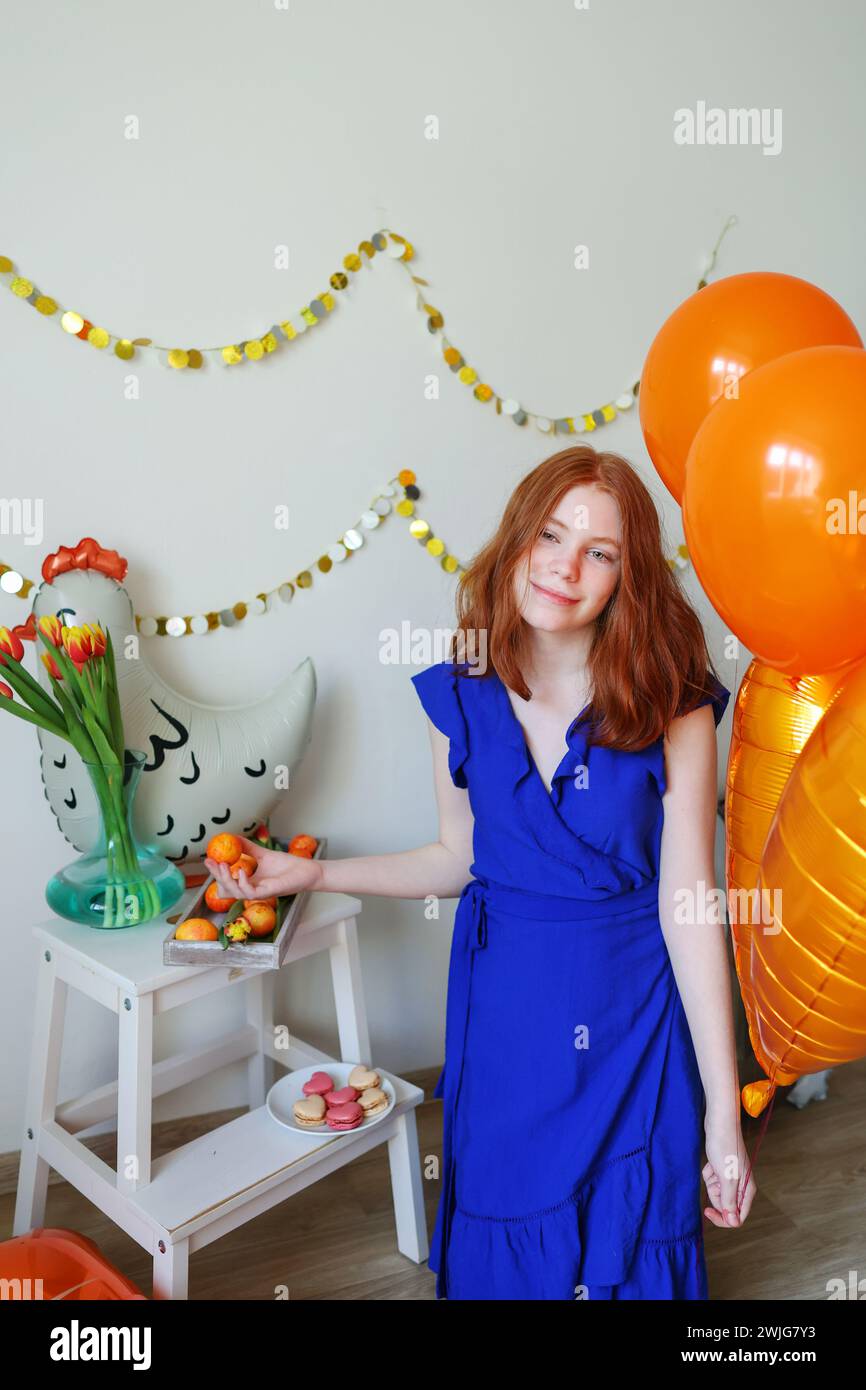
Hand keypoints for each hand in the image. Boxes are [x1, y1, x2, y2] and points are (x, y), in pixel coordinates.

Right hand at [204, 836, 322, 900]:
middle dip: (217, 876)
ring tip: (223, 865)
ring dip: (227, 879)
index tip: (208, 859)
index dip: (216, 872)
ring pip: (236, 892)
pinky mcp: (268, 893)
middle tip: (211, 862)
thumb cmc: (287, 865)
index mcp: (249, 882)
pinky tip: (241, 870)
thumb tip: (233, 837)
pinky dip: (243, 882)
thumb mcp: (263, 854)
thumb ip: (248, 848)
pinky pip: (250, 892)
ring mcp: (259, 893)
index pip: (228, 880)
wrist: (306, 870)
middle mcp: (252, 890)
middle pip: (227, 888)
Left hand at [702, 1112, 756, 1228]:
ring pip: (717, 1192)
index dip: (723, 1218)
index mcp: (747, 1190)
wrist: (719, 1123)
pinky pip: (712, 1180)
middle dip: (715, 1194)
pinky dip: (708, 1173)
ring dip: (711, 1181)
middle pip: (725, 1205)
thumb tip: (733, 1222)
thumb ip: (730, 1201)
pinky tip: (710, 1162)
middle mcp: (742, 1185)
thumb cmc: (725, 1147)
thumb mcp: (727, 1178)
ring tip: (713, 1167)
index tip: (708, 1211)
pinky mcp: (723, 1168)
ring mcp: (732, 1176)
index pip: (737, 1217)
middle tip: (714, 1179)